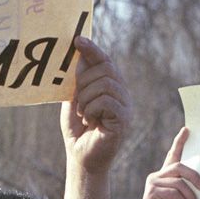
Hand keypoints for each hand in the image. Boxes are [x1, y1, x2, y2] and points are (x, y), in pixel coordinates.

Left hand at [60, 37, 130, 174]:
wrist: (81, 158)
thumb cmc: (77, 131)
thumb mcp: (74, 100)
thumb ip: (78, 80)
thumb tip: (80, 53)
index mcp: (111, 86)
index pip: (105, 61)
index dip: (92, 50)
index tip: (77, 40)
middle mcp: (122, 93)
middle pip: (105, 70)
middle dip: (84, 83)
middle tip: (78, 103)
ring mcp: (126, 106)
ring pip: (105, 84)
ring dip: (86, 99)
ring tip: (84, 115)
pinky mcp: (124, 119)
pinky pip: (106, 101)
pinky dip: (92, 109)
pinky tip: (90, 121)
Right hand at [128, 127, 199, 198]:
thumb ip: (186, 189)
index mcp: (165, 175)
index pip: (172, 155)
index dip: (179, 142)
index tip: (187, 130)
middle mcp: (157, 176)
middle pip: (179, 166)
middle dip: (195, 176)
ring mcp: (153, 184)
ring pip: (178, 182)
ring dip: (191, 196)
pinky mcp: (152, 194)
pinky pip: (173, 193)